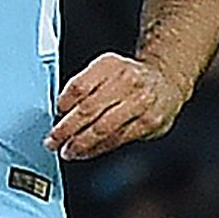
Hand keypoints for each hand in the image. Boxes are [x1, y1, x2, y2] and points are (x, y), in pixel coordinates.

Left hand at [47, 54, 185, 159]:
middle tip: (53, 140)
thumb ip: (84, 86)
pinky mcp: (148, 123)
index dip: (64, 103)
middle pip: (88, 110)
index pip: (80, 86)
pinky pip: (117, 140)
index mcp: (110, 65)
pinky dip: (98, 149)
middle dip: (66, 129)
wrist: (166, 80)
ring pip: (103, 129)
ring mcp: (140, 103)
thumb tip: (61, 112)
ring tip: (68, 151)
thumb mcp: (105, 69)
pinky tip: (87, 152)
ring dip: (80, 144)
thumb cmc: (129, 77)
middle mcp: (127, 82)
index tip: (55, 115)